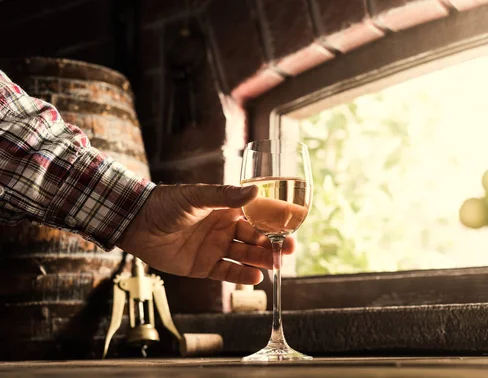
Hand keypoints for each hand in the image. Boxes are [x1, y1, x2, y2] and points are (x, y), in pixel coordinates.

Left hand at [116, 184, 294, 283]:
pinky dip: (241, 275)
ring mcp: (215, 248)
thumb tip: (255, 192)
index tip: (293, 225)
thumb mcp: (198, 196)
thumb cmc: (166, 203)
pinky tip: (256, 278)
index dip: (275, 221)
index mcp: (226, 208)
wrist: (137, 223)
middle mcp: (224, 228)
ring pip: (245, 255)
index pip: (256, 215)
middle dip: (273, 244)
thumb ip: (226, 196)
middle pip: (255, 238)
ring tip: (276, 264)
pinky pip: (227, 272)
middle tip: (290, 249)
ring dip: (261, 260)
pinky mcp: (204, 266)